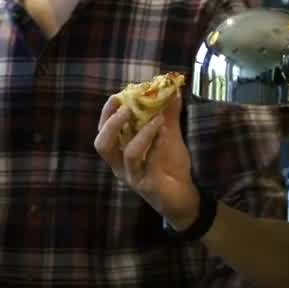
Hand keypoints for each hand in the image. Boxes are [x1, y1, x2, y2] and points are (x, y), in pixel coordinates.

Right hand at [93, 94, 199, 229]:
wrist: (185, 197)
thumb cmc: (170, 166)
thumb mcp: (169, 136)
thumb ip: (168, 116)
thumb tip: (172, 91)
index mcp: (120, 152)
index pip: (103, 132)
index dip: (106, 114)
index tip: (117, 96)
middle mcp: (120, 165)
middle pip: (103, 144)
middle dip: (112, 124)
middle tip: (127, 108)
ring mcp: (133, 176)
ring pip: (128, 154)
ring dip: (143, 133)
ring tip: (157, 118)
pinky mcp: (149, 185)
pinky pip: (150, 163)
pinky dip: (158, 144)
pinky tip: (167, 133)